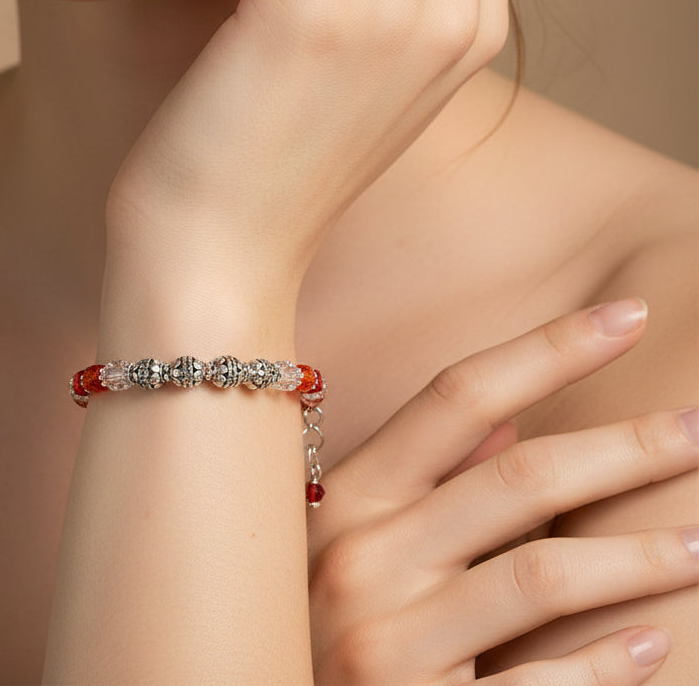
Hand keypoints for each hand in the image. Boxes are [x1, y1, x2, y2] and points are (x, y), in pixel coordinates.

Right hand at [307, 301, 698, 683]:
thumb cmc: (310, 618)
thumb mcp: (346, 535)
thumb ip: (420, 478)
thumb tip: (504, 419)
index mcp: (348, 496)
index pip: (457, 395)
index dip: (550, 349)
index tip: (631, 314)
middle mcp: (362, 556)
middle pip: (519, 477)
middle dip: (626, 448)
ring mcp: (388, 641)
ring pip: (541, 576)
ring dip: (638, 556)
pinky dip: (604, 666)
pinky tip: (653, 645)